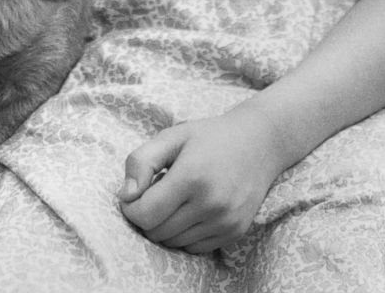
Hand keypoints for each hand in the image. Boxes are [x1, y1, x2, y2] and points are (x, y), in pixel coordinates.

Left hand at [119, 106, 285, 253]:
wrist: (258, 143)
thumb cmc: (209, 137)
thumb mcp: (171, 137)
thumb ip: (141, 161)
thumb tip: (126, 195)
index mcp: (191, 177)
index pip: (145, 214)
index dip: (131, 207)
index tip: (134, 192)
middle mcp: (211, 204)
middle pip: (157, 232)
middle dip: (147, 215)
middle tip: (156, 191)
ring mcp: (225, 222)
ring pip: (174, 243)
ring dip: (165, 225)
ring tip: (176, 197)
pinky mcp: (235, 232)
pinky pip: (194, 248)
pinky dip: (184, 234)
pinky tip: (190, 209)